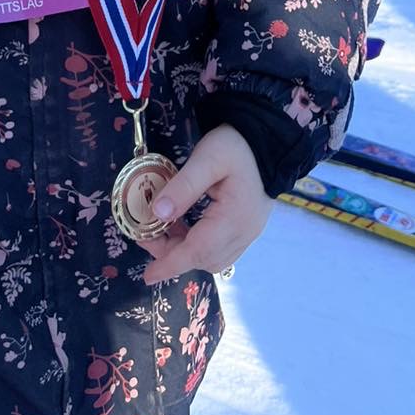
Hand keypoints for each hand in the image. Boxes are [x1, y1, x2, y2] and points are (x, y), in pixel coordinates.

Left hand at [139, 125, 270, 284]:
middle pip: (204, 258)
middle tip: (147, 234)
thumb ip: (183, 186)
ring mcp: (249, 233)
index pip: (198, 250)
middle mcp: (245, 233)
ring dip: (185, 252)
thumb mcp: (207, 158)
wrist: (267, 139)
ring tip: (161, 231)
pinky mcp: (248, 228)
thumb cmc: (236, 145)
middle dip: (172, 255)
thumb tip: (158, 214)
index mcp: (235, 217)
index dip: (170, 264)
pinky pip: (220, 249)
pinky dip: (198, 246)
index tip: (148, 275)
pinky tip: (182, 228)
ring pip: (212, 258)